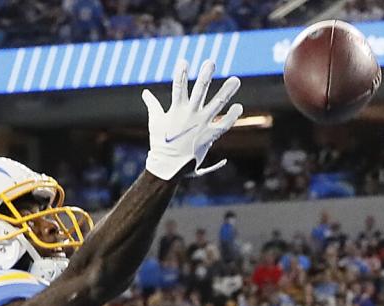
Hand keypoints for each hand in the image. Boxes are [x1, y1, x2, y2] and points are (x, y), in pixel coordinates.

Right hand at [143, 58, 242, 179]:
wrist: (168, 168)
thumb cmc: (160, 145)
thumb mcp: (154, 122)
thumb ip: (152, 105)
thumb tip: (145, 93)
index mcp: (176, 110)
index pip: (178, 87)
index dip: (180, 73)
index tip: (183, 60)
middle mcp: (190, 115)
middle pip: (199, 91)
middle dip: (205, 76)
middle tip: (211, 62)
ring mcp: (201, 125)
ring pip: (216, 105)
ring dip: (227, 91)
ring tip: (236, 79)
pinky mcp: (209, 136)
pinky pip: (223, 125)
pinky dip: (232, 117)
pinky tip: (238, 106)